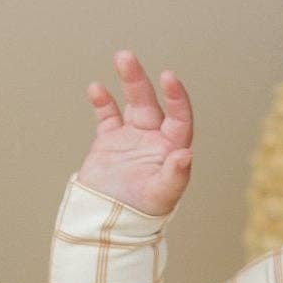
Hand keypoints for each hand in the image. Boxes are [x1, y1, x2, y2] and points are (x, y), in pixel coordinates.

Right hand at [75, 50, 193, 217]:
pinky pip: (107, 116)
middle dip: (140, 80)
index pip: (179, 117)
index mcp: (171, 149)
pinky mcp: (109, 142)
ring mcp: (132, 138)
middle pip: (151, 103)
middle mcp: (154, 139)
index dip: (176, 97)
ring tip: (121, 57)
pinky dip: (103, 102)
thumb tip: (185, 154)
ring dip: (127, 81)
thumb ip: (174, 175)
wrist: (109, 224)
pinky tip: (97, 88)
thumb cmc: (143, 213)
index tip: (168, 78)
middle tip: (127, 58)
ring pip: (131, 103)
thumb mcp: (162, 195)